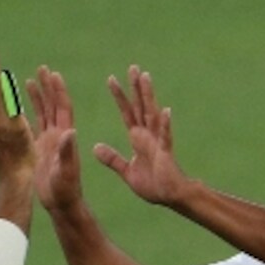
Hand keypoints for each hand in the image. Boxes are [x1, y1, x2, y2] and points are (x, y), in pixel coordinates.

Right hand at [25, 65, 81, 212]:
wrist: (61, 204)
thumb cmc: (66, 190)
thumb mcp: (67, 171)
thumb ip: (68, 152)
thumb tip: (70, 132)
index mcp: (66, 137)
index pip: (63, 108)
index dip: (59, 91)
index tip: (53, 74)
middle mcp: (59, 135)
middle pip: (54, 105)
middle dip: (48, 87)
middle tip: (42, 68)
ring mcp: (50, 141)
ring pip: (44, 113)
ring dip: (38, 97)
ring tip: (29, 80)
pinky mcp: (40, 148)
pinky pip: (34, 126)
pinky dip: (28, 114)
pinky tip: (19, 106)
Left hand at [94, 65, 188, 205]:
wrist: (169, 197)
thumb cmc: (153, 185)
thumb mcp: (127, 171)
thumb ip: (113, 159)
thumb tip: (95, 147)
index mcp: (138, 138)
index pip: (127, 112)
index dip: (120, 96)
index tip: (112, 79)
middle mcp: (149, 135)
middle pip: (141, 106)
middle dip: (136, 88)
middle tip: (133, 67)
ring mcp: (158, 141)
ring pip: (152, 114)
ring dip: (149, 96)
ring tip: (146, 78)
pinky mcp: (166, 152)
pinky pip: (165, 136)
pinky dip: (166, 124)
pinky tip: (166, 111)